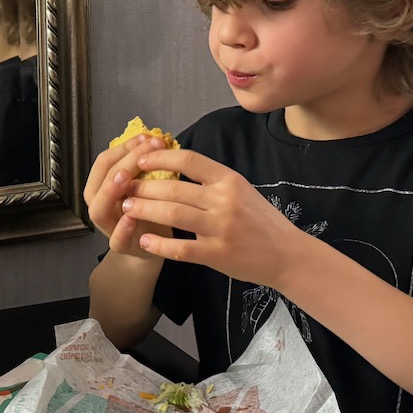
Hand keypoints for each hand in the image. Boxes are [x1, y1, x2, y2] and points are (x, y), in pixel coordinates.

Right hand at [82, 133, 170, 260]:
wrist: (152, 247)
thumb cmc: (148, 210)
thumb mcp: (145, 185)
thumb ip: (143, 167)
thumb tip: (154, 139)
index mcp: (102, 187)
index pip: (105, 161)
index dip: (124, 147)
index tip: (147, 137)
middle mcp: (99, 205)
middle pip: (103, 179)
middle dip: (125, 161)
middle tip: (148, 148)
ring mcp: (107, 227)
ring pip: (99, 208)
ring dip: (111, 190)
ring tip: (125, 177)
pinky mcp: (121, 247)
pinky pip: (116, 240)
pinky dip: (122, 229)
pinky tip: (131, 217)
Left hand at [117, 147, 309, 289]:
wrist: (288, 255)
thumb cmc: (260, 221)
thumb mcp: (241, 190)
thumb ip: (211, 180)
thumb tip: (173, 165)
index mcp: (229, 180)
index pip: (189, 159)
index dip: (160, 157)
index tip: (140, 160)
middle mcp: (225, 200)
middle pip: (174, 188)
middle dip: (143, 187)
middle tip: (125, 188)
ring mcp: (221, 228)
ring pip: (173, 214)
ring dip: (144, 210)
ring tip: (126, 208)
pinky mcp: (218, 254)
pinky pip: (181, 248)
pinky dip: (159, 245)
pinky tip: (144, 241)